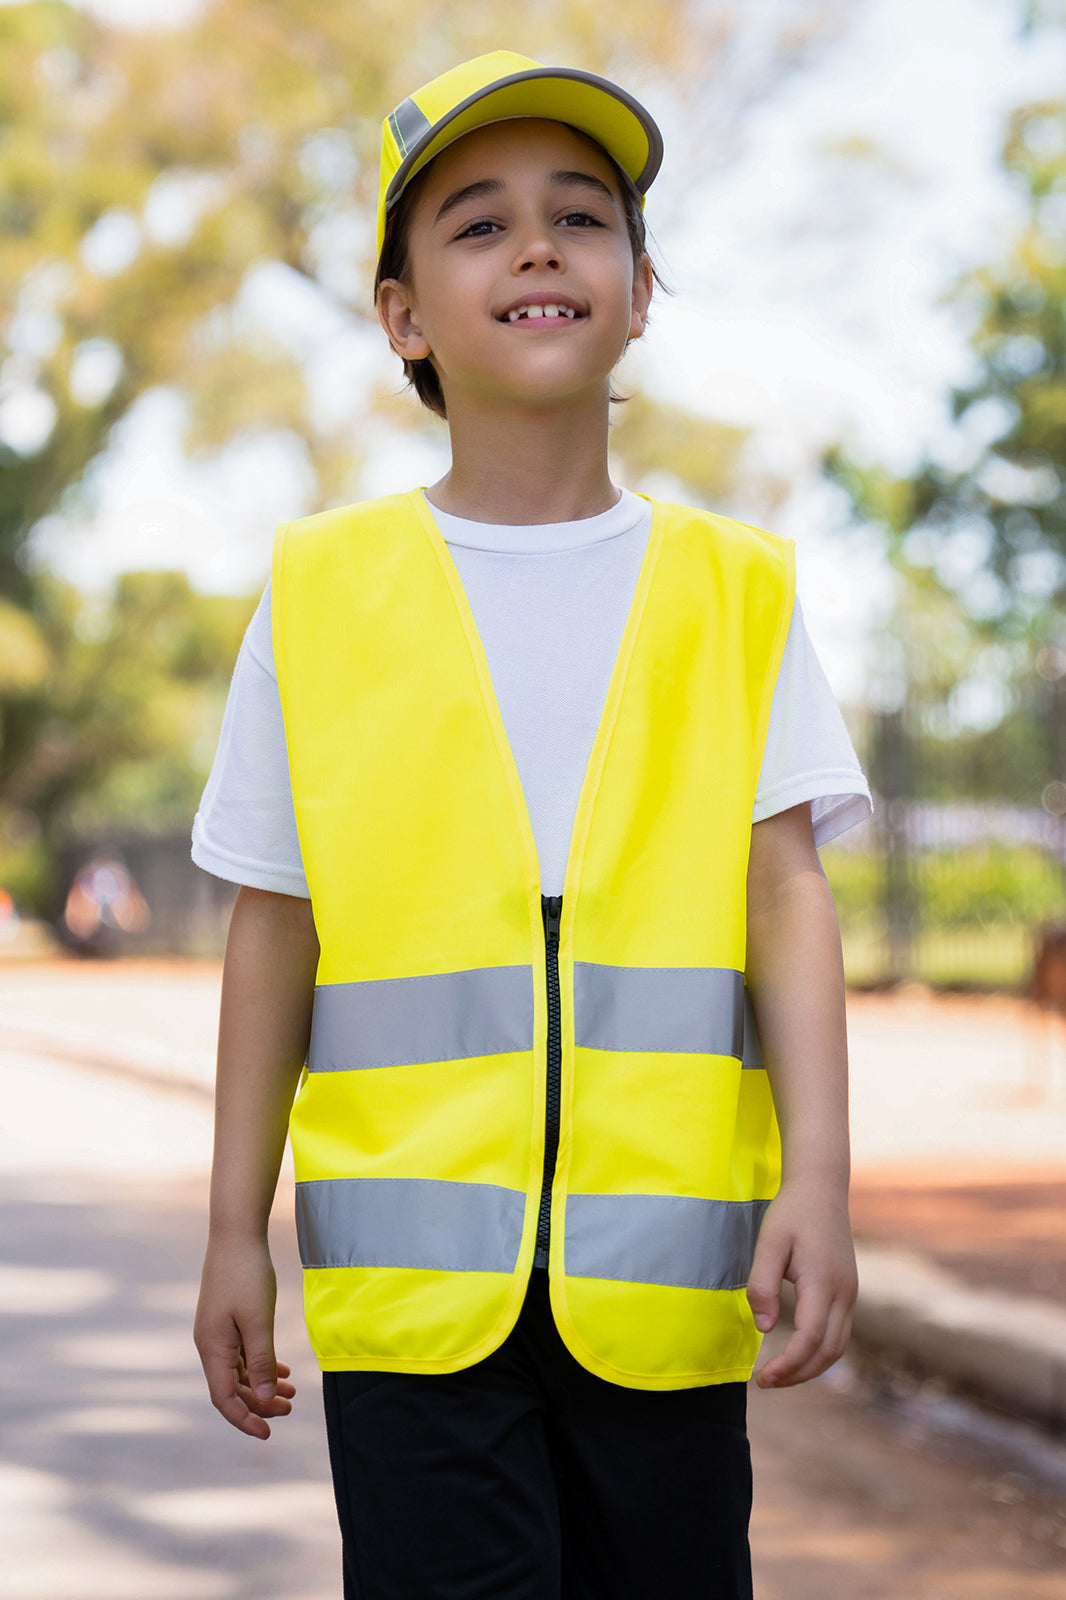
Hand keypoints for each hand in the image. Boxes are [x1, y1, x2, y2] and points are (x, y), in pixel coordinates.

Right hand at [194, 1236, 295, 1438]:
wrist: (236, 1234)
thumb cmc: (247, 1274)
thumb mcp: (258, 1320)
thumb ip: (260, 1359)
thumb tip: (262, 1397)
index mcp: (213, 1349)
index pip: (224, 1398)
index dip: (245, 1419)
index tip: (268, 1433)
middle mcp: (209, 1345)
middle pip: (232, 1388)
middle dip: (259, 1403)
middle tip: (290, 1407)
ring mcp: (216, 1332)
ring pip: (238, 1371)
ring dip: (262, 1383)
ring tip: (292, 1391)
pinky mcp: (225, 1320)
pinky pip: (240, 1353)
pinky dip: (260, 1363)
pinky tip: (282, 1367)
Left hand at [746, 1179, 857, 1389]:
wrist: (821, 1188)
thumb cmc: (791, 1213)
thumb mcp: (769, 1243)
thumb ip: (763, 1285)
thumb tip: (764, 1328)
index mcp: (823, 1282)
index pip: (810, 1338)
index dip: (788, 1364)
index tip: (762, 1378)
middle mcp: (844, 1293)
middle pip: (828, 1351)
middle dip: (799, 1374)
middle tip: (766, 1383)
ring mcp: (850, 1293)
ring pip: (838, 1346)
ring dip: (811, 1366)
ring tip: (780, 1374)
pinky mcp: (848, 1290)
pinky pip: (839, 1333)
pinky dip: (820, 1351)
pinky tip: (797, 1352)